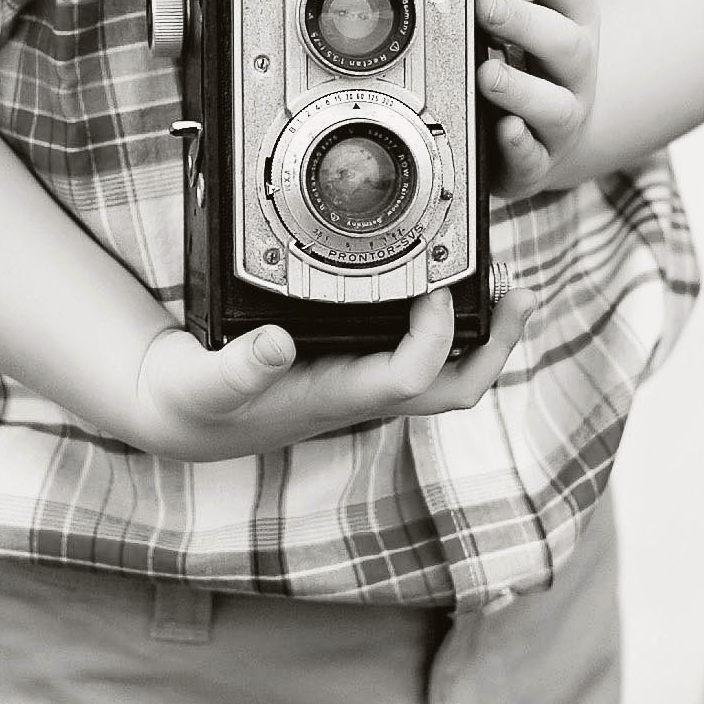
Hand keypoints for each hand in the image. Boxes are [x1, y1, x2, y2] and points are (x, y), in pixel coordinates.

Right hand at [128, 278, 528, 458]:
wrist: (185, 420)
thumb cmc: (196, 402)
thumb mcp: (202, 381)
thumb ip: (235, 367)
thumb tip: (275, 344)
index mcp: (336, 397)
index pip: (412, 378)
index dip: (436, 336)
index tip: (433, 285)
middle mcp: (361, 393)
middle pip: (454, 388)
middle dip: (495, 346)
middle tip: (518, 293)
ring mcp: (363, 382)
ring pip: (445, 373)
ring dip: (481, 333)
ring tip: (502, 282)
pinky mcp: (356, 364)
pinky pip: (420, 352)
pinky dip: (446, 322)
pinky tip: (446, 284)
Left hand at [476, 0, 598, 198]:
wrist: (551, 135)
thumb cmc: (527, 63)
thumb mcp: (517, 19)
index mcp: (571, 21)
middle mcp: (575, 70)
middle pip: (566, 42)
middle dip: (525, 21)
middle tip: (485, 4)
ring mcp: (563, 117)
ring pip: (555, 105)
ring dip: (520, 87)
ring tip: (486, 73)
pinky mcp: (540, 161)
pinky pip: (534, 157)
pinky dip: (520, 145)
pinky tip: (503, 130)